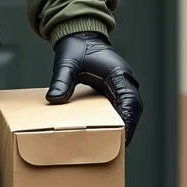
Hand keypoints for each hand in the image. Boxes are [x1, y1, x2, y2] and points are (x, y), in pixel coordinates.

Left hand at [46, 31, 142, 145]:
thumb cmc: (77, 47)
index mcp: (119, 75)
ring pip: (128, 111)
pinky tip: (105, 134)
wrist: (80, 36)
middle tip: (117, 149)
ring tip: (113, 147)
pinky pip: (119, 109)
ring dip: (123, 127)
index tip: (123, 136)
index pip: (130, 101)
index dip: (128, 120)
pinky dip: (115, 121)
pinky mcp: (113, 91)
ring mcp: (120, 87)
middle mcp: (124, 82)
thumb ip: (62, 80)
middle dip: (127, 129)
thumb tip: (54, 99)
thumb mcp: (67, 63)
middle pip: (133, 110)